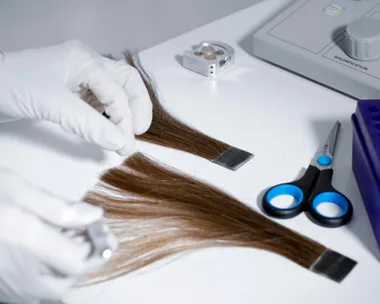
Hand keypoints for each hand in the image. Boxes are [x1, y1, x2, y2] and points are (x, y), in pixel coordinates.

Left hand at [0, 40, 152, 155]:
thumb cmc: (12, 85)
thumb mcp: (54, 104)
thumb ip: (89, 124)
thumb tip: (119, 142)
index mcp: (85, 60)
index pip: (118, 91)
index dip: (124, 120)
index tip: (124, 145)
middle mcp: (87, 66)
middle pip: (126, 84)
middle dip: (135, 109)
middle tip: (136, 134)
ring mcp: (80, 79)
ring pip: (115, 95)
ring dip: (122, 115)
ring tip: (123, 137)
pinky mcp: (72, 93)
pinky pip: (99, 105)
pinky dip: (107, 118)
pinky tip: (106, 130)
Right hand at [0, 167, 116, 303]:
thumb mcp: (21, 191)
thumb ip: (60, 208)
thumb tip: (95, 215)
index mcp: (26, 247)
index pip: (79, 262)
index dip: (97, 245)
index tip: (98, 227)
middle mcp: (19, 275)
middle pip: (69, 278)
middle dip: (82, 254)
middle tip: (80, 228)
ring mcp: (9, 285)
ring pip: (53, 287)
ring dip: (66, 264)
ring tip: (59, 236)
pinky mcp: (3, 287)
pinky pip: (35, 289)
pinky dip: (48, 272)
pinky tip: (42, 248)